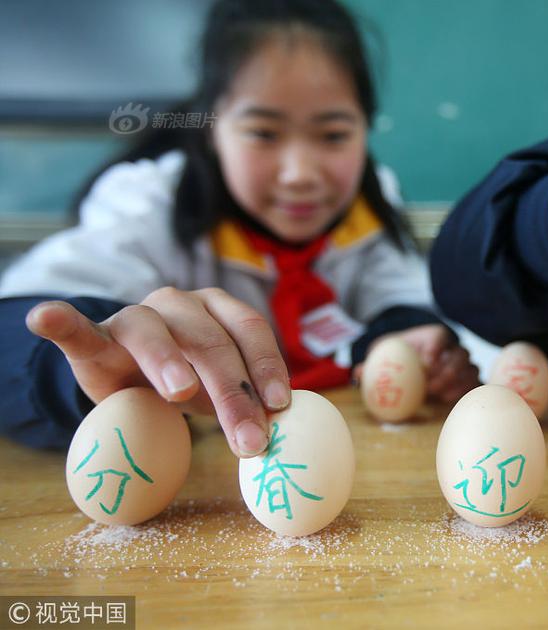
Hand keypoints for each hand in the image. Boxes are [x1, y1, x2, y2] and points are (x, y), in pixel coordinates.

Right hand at [26, 287, 290, 457]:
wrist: (133, 377)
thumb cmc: (191, 381)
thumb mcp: (222, 389)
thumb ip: (248, 400)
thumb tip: (281, 432)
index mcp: (219, 310)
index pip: (249, 330)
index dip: (267, 365)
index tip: (279, 406)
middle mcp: (180, 304)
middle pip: (210, 342)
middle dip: (232, 392)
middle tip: (247, 440)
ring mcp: (135, 317)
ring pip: (153, 333)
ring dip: (168, 362)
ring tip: (180, 392)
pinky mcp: (94, 338)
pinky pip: (77, 327)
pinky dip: (61, 322)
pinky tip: (46, 318)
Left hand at [354, 324, 479, 403]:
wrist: (414, 365)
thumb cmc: (400, 358)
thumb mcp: (386, 356)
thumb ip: (373, 364)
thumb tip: (358, 374)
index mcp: (434, 336)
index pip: (440, 335)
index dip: (436, 347)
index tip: (426, 363)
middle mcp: (453, 347)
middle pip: (460, 353)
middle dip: (447, 369)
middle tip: (430, 384)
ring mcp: (463, 363)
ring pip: (469, 367)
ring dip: (455, 381)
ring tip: (438, 394)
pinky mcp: (467, 378)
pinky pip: (473, 383)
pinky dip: (462, 390)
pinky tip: (446, 400)